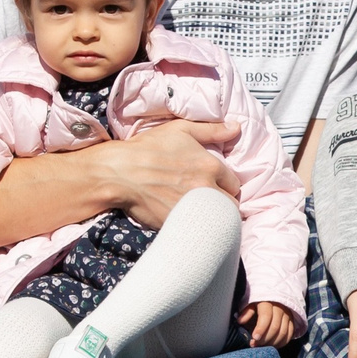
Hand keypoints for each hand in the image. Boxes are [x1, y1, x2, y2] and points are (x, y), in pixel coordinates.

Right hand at [103, 119, 245, 226]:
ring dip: (213, 217)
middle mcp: (206, 188)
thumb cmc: (148, 148)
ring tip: (201, 211)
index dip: (225, 185)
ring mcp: (193, 208)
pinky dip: (196, 227)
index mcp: (210, 166)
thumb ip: (212, 129)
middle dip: (223, 202)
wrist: (120, 172)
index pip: (234, 184)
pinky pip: (198, 230)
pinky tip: (187, 220)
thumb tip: (237, 127)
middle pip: (231, 205)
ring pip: (217, 221)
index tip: (215, 185)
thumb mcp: (181, 130)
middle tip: (209, 199)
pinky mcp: (179, 222)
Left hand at [239, 300, 297, 347]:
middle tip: (255, 344)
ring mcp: (288, 315)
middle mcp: (280, 308)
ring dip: (272, 342)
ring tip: (262, 346)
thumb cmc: (258, 303)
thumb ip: (246, 312)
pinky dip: (281, 342)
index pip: (266, 316)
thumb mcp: (250, 304)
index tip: (254, 338)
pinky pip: (289, 335)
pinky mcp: (292, 322)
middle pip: (275, 326)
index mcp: (268, 302)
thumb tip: (240, 321)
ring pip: (283, 332)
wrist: (273, 299)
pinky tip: (272, 345)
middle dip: (264, 338)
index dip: (261, 328)